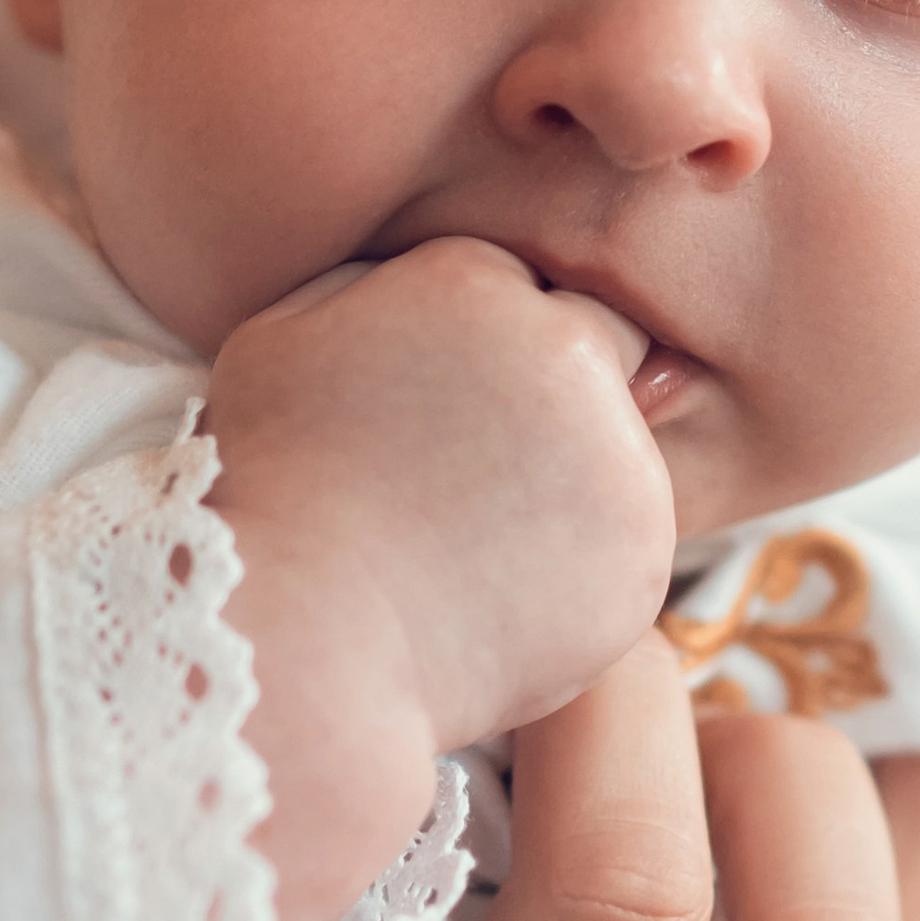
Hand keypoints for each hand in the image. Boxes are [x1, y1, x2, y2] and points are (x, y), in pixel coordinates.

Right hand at [204, 238, 679, 920]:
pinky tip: (498, 593)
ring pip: (620, 448)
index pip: (519, 285)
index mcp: (474, 283)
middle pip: (598, 344)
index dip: (480, 352)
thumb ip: (370, 287)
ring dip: (570, 482)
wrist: (304, 641)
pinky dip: (581, 566)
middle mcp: (567, 352)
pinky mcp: (646, 553)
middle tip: (472, 475)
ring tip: (469, 544)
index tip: (437, 413)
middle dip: (553, 397)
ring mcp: (619, 455)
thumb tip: (432, 280)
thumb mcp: (280, 341)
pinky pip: (628, 543)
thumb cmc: (273, 490)